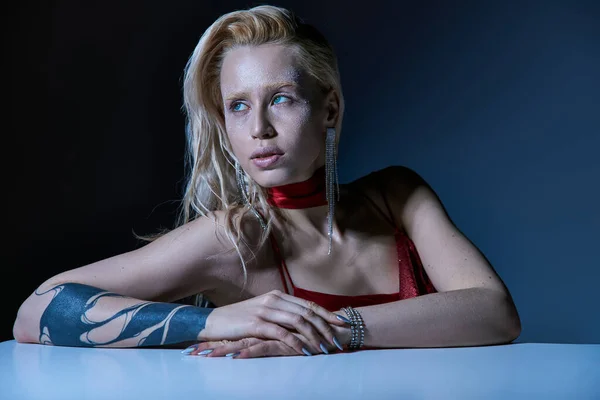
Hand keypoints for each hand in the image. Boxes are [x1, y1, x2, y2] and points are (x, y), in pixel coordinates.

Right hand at [197, 290, 349, 354]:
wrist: (213, 322)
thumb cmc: (238, 319)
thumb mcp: (262, 311)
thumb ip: (281, 313)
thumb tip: (302, 322)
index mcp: (277, 295)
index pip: (308, 304)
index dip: (326, 314)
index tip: (341, 324)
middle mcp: (274, 300)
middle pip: (307, 313)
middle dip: (325, 327)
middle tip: (336, 342)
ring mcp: (265, 310)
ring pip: (298, 322)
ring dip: (314, 336)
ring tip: (324, 348)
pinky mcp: (256, 324)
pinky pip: (281, 333)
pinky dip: (295, 342)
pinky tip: (303, 351)